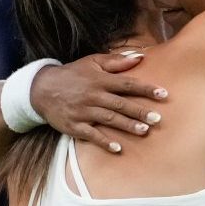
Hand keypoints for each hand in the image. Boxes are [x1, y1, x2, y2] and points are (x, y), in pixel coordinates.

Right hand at [31, 53, 167, 152]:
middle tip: (158, 118)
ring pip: (109, 119)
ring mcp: (83, 111)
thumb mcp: (92, 62)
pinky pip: (91, 135)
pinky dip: (104, 141)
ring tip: (144, 131)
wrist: (41, 89)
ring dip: (127, 125)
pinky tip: (117, 148)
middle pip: (120, 104)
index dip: (146, 89)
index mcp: (99, 80)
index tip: (163, 94)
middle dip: (140, 111)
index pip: (127, 84)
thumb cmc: (72, 74)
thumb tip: (140, 57)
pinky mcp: (74, 125)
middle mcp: (93, 95)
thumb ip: (116, 61)